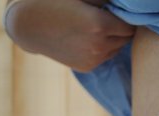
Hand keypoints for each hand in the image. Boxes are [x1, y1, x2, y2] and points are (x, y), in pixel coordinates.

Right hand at [7, 0, 135, 71]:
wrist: (28, 25)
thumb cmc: (54, 2)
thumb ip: (106, 1)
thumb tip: (122, 5)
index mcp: (101, 25)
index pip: (130, 25)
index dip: (126, 18)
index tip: (118, 13)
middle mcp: (99, 45)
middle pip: (126, 39)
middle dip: (120, 29)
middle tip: (108, 19)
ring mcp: (93, 59)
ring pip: (116, 49)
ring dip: (113, 40)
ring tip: (96, 29)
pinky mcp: (86, 67)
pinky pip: (104, 58)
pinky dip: (101, 50)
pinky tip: (87, 39)